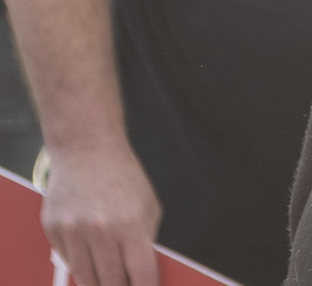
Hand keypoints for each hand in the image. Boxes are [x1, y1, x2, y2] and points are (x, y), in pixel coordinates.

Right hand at [41, 143, 160, 285]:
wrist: (87, 150)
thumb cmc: (123, 177)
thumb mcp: (148, 206)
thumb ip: (146, 240)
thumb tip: (140, 273)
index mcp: (131, 224)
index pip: (140, 273)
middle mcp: (100, 230)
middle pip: (110, 281)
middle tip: (124, 284)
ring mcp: (72, 231)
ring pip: (86, 277)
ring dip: (98, 282)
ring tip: (108, 281)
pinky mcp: (53, 229)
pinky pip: (68, 260)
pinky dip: (80, 263)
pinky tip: (90, 257)